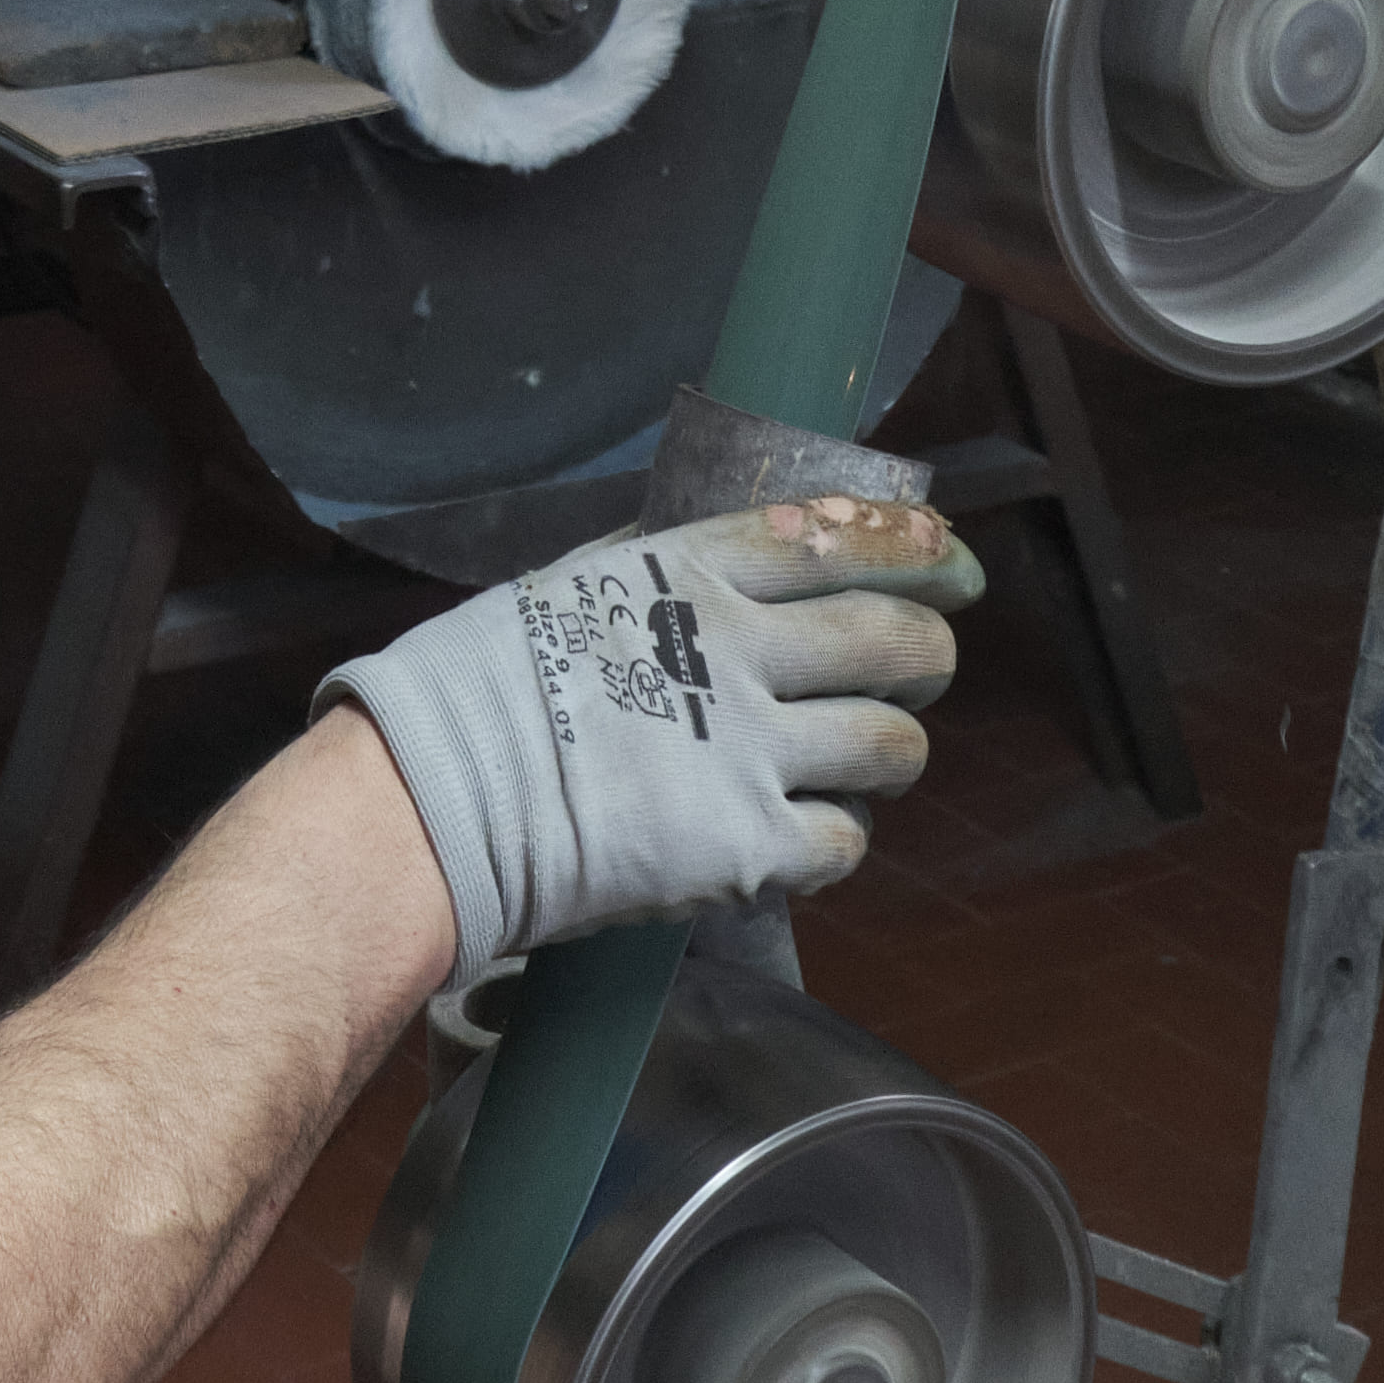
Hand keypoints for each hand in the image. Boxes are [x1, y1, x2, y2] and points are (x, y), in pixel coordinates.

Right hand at [317, 496, 982, 992]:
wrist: (432, 801)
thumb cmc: (479, 688)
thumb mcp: (571, 586)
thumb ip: (661, 567)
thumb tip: (735, 546)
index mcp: (689, 573)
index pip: (840, 536)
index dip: (915, 544)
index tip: (951, 556)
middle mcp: (735, 651)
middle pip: (896, 638)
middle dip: (927, 651)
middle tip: (921, 665)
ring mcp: (747, 750)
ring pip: (895, 745)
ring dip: (893, 751)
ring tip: (864, 761)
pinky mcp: (746, 845)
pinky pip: (845, 840)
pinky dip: (835, 838)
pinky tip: (800, 833)